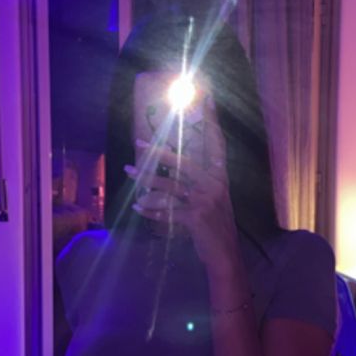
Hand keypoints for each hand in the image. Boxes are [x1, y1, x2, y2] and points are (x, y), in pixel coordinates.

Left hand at [126, 108, 240, 275]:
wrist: (225, 256)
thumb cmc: (215, 227)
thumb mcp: (213, 200)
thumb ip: (197, 183)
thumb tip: (173, 168)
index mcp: (220, 177)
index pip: (217, 143)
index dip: (212, 121)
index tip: (208, 98)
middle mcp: (214, 185)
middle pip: (183, 162)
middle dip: (159, 152)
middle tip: (139, 141)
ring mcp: (205, 201)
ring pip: (170, 184)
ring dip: (146, 179)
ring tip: (129, 172)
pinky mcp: (195, 218)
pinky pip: (166, 210)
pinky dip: (150, 209)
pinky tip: (137, 207)